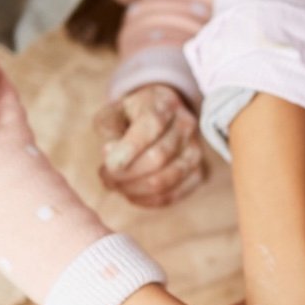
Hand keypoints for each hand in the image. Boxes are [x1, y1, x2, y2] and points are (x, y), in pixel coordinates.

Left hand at [95, 84, 205, 206]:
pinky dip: (148, 200)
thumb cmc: (130, 116)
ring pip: (166, 180)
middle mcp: (186, 125)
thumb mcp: (113, 112)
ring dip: (135, 189)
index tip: (108, 164)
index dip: (129, 149)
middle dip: (127, 173)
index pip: (152, 125)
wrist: (161, 118)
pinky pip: (174, 195)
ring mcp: (196, 151)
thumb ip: (108, 131)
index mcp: (164, 103)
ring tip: (116, 186)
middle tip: (106, 177)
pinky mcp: (198, 173)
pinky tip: (131, 194)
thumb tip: (112, 158)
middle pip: (159, 157)